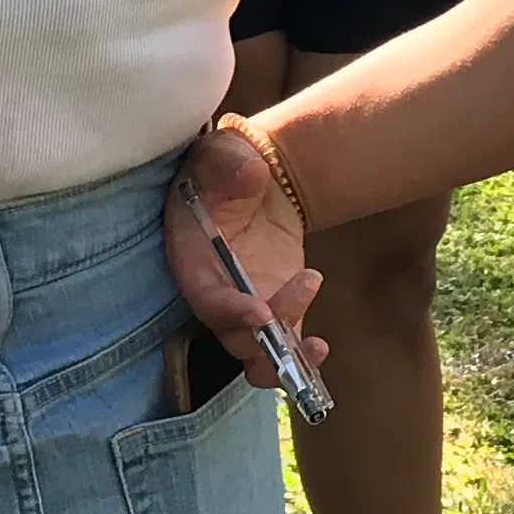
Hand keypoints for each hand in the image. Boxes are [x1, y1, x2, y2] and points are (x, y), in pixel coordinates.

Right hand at [166, 125, 324, 394]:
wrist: (254, 174)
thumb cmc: (227, 164)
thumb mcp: (223, 153)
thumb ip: (230, 163)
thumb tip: (251, 173)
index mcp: (192, 258)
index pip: (206, 297)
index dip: (229, 310)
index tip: (260, 312)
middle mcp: (215, 292)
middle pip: (232, 334)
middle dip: (263, 335)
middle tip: (301, 292)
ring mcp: (245, 306)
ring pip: (256, 353)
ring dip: (282, 359)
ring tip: (316, 346)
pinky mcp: (274, 308)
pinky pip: (282, 346)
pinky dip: (300, 357)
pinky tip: (320, 349)